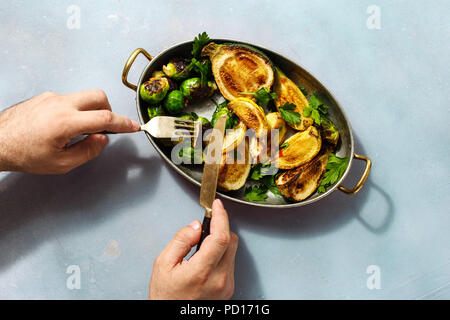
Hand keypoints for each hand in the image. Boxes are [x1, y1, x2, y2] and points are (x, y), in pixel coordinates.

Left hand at [0, 90, 139, 173]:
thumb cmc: (24, 154)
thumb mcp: (61, 163)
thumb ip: (88, 150)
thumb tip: (103, 139)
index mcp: (66, 122)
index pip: (104, 118)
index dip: (123, 123)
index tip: (133, 126)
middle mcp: (60, 104)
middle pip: (98, 96)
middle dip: (108, 110)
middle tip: (106, 127)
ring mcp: (52, 97)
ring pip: (84, 97)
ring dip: (91, 111)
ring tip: (80, 131)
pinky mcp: (45, 97)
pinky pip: (69, 100)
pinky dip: (76, 111)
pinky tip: (63, 127)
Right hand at [149, 199, 238, 299]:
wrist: (172, 319)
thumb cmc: (165, 296)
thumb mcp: (162, 265)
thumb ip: (180, 241)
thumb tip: (195, 226)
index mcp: (202, 272)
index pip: (220, 238)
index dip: (221, 217)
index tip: (217, 206)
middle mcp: (219, 279)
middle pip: (231, 241)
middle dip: (221, 227)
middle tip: (207, 224)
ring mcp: (226, 285)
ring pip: (232, 251)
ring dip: (221, 242)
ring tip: (201, 247)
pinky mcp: (229, 289)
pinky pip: (230, 263)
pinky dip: (221, 254)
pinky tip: (207, 258)